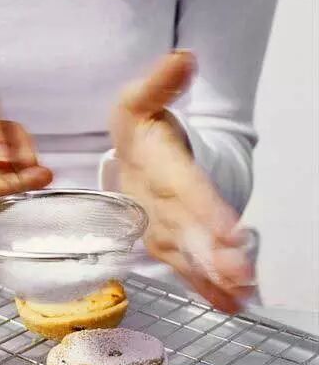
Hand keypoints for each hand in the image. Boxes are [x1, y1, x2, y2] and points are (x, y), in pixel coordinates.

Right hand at [111, 52, 253, 313]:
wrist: (124, 161)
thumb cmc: (137, 130)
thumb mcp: (138, 98)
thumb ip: (160, 83)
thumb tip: (184, 60)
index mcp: (151, 166)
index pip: (180, 188)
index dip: (203, 210)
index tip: (229, 231)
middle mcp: (153, 204)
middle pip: (185, 231)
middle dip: (211, 254)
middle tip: (240, 274)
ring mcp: (157, 229)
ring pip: (185, 256)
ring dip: (211, 278)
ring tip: (239, 296)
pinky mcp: (165, 245)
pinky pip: (184, 268)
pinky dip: (205, 287)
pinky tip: (229, 303)